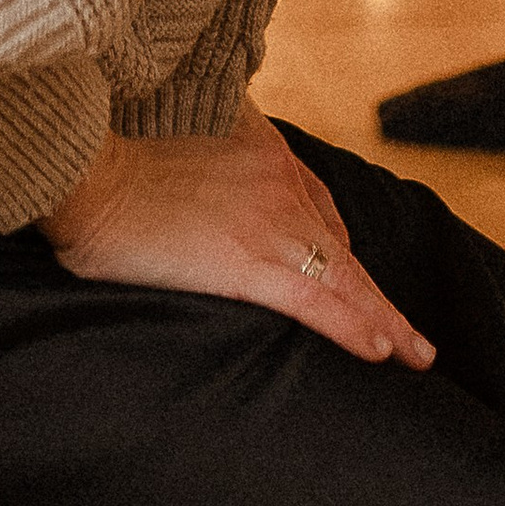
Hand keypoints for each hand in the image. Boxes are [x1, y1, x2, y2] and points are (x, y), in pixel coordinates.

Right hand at [41, 101, 434, 368]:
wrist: (91, 174)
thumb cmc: (118, 170)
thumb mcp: (184, 150)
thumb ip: (211, 171)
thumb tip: (207, 201)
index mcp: (265, 158)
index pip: (321, 209)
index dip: (342, 252)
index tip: (353, 280)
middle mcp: (278, 188)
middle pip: (343, 250)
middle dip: (379, 297)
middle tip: (413, 338)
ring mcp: (269, 225)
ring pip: (343, 281)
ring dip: (384, 322)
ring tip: (414, 354)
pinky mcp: (249, 263)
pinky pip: (317, 301)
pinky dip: (355, 327)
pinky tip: (380, 349)